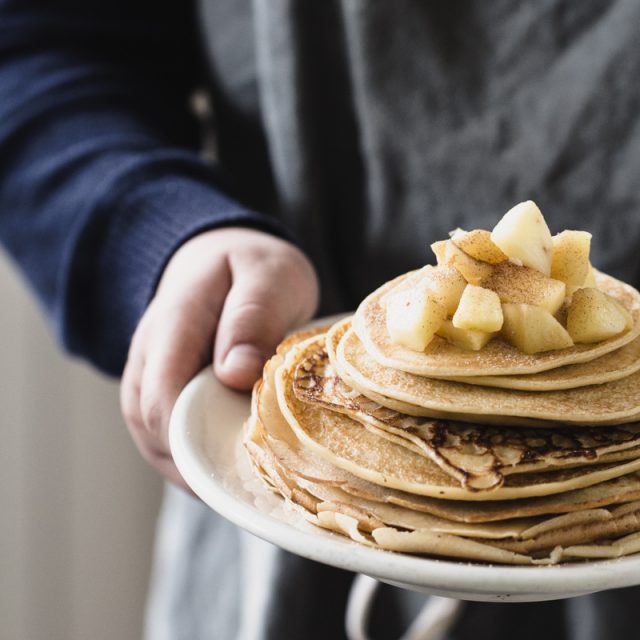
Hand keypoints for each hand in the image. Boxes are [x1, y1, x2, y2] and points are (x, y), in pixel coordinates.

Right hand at [120, 227, 318, 488]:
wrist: (222, 264)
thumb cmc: (250, 269)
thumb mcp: (268, 274)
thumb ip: (253, 316)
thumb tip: (236, 374)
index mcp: (171, 328)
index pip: (162, 401)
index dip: (198, 441)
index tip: (248, 461)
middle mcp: (148, 364)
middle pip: (159, 436)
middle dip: (209, 464)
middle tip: (265, 480)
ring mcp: (151, 385)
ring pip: (165, 449)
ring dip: (209, 467)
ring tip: (258, 478)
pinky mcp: (166, 401)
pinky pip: (177, 444)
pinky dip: (209, 460)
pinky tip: (244, 466)